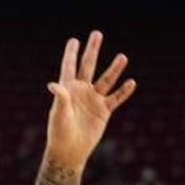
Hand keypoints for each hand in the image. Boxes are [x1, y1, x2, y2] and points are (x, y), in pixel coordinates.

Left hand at [43, 30, 137, 168]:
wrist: (70, 150)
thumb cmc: (59, 132)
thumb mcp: (58, 114)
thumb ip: (60, 98)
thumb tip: (53, 84)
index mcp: (67, 89)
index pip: (69, 66)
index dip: (71, 53)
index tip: (74, 40)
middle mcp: (81, 91)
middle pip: (88, 66)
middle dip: (92, 50)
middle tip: (97, 34)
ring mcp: (93, 100)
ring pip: (106, 80)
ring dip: (114, 69)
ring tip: (122, 56)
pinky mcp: (104, 111)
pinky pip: (116, 98)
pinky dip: (124, 92)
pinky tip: (131, 82)